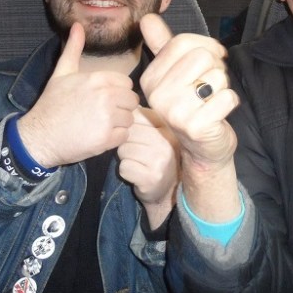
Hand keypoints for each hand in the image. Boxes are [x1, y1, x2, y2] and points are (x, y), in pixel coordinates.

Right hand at [17, 22, 139, 166]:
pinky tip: (98, 136)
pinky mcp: (106, 139)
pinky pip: (125, 135)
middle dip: (120, 107)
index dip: (117, 91)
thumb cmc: (51, 104)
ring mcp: (107, 118)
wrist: (38, 137)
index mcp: (97, 79)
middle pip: (132, 100)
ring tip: (98, 125)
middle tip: (101, 114)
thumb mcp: (61, 73)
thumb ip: (73, 49)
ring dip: (118, 124)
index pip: (126, 83)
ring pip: (129, 118)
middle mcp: (105, 96)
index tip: (103, 99)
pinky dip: (115, 138)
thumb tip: (77, 25)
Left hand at [118, 106, 178, 226]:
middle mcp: (168, 141)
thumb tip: (124, 102)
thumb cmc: (157, 157)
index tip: (140, 137)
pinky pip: (124, 168)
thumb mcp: (156, 134)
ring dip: (126, 158)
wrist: (167, 190)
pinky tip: (138, 174)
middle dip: (127, 143)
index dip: (131, 127)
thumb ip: (144, 118)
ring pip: (124, 150)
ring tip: (139, 163)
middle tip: (139, 153)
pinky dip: (126, 172)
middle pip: (128, 133)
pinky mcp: (152, 177)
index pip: (136, 115)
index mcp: (168, 127)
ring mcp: (161, 159)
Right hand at [138, 14, 238, 169]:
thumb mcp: (175, 74)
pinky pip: (228, 97)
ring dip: (223, 86)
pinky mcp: (196, 127)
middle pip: (202, 56)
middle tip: (210, 84)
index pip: (182, 42)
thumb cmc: (192, 105)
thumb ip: (164, 46)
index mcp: (150, 79)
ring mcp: (175, 113)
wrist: (202, 148)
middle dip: (216, 67)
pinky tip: (218, 113)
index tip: (210, 59)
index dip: (206, 46)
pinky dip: (230, 102)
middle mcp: (158, 96)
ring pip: (217, 76)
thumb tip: (147, 18)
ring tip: (212, 99)